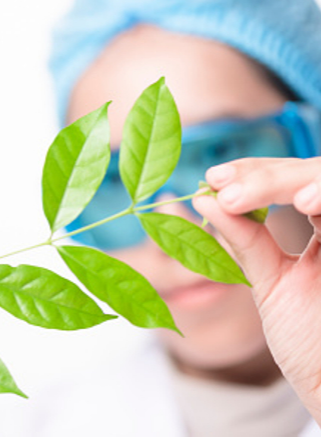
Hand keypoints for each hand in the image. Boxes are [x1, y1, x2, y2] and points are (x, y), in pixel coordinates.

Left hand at [193, 157, 320, 424]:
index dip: (253, 172)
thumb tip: (204, 199)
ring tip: (244, 196)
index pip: (287, 181)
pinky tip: (305, 202)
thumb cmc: (308, 342)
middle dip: (264, 176)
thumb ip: (245, 241)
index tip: (213, 178)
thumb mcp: (270, 283)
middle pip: (310, 174)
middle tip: (221, 185)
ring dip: (293, 179)